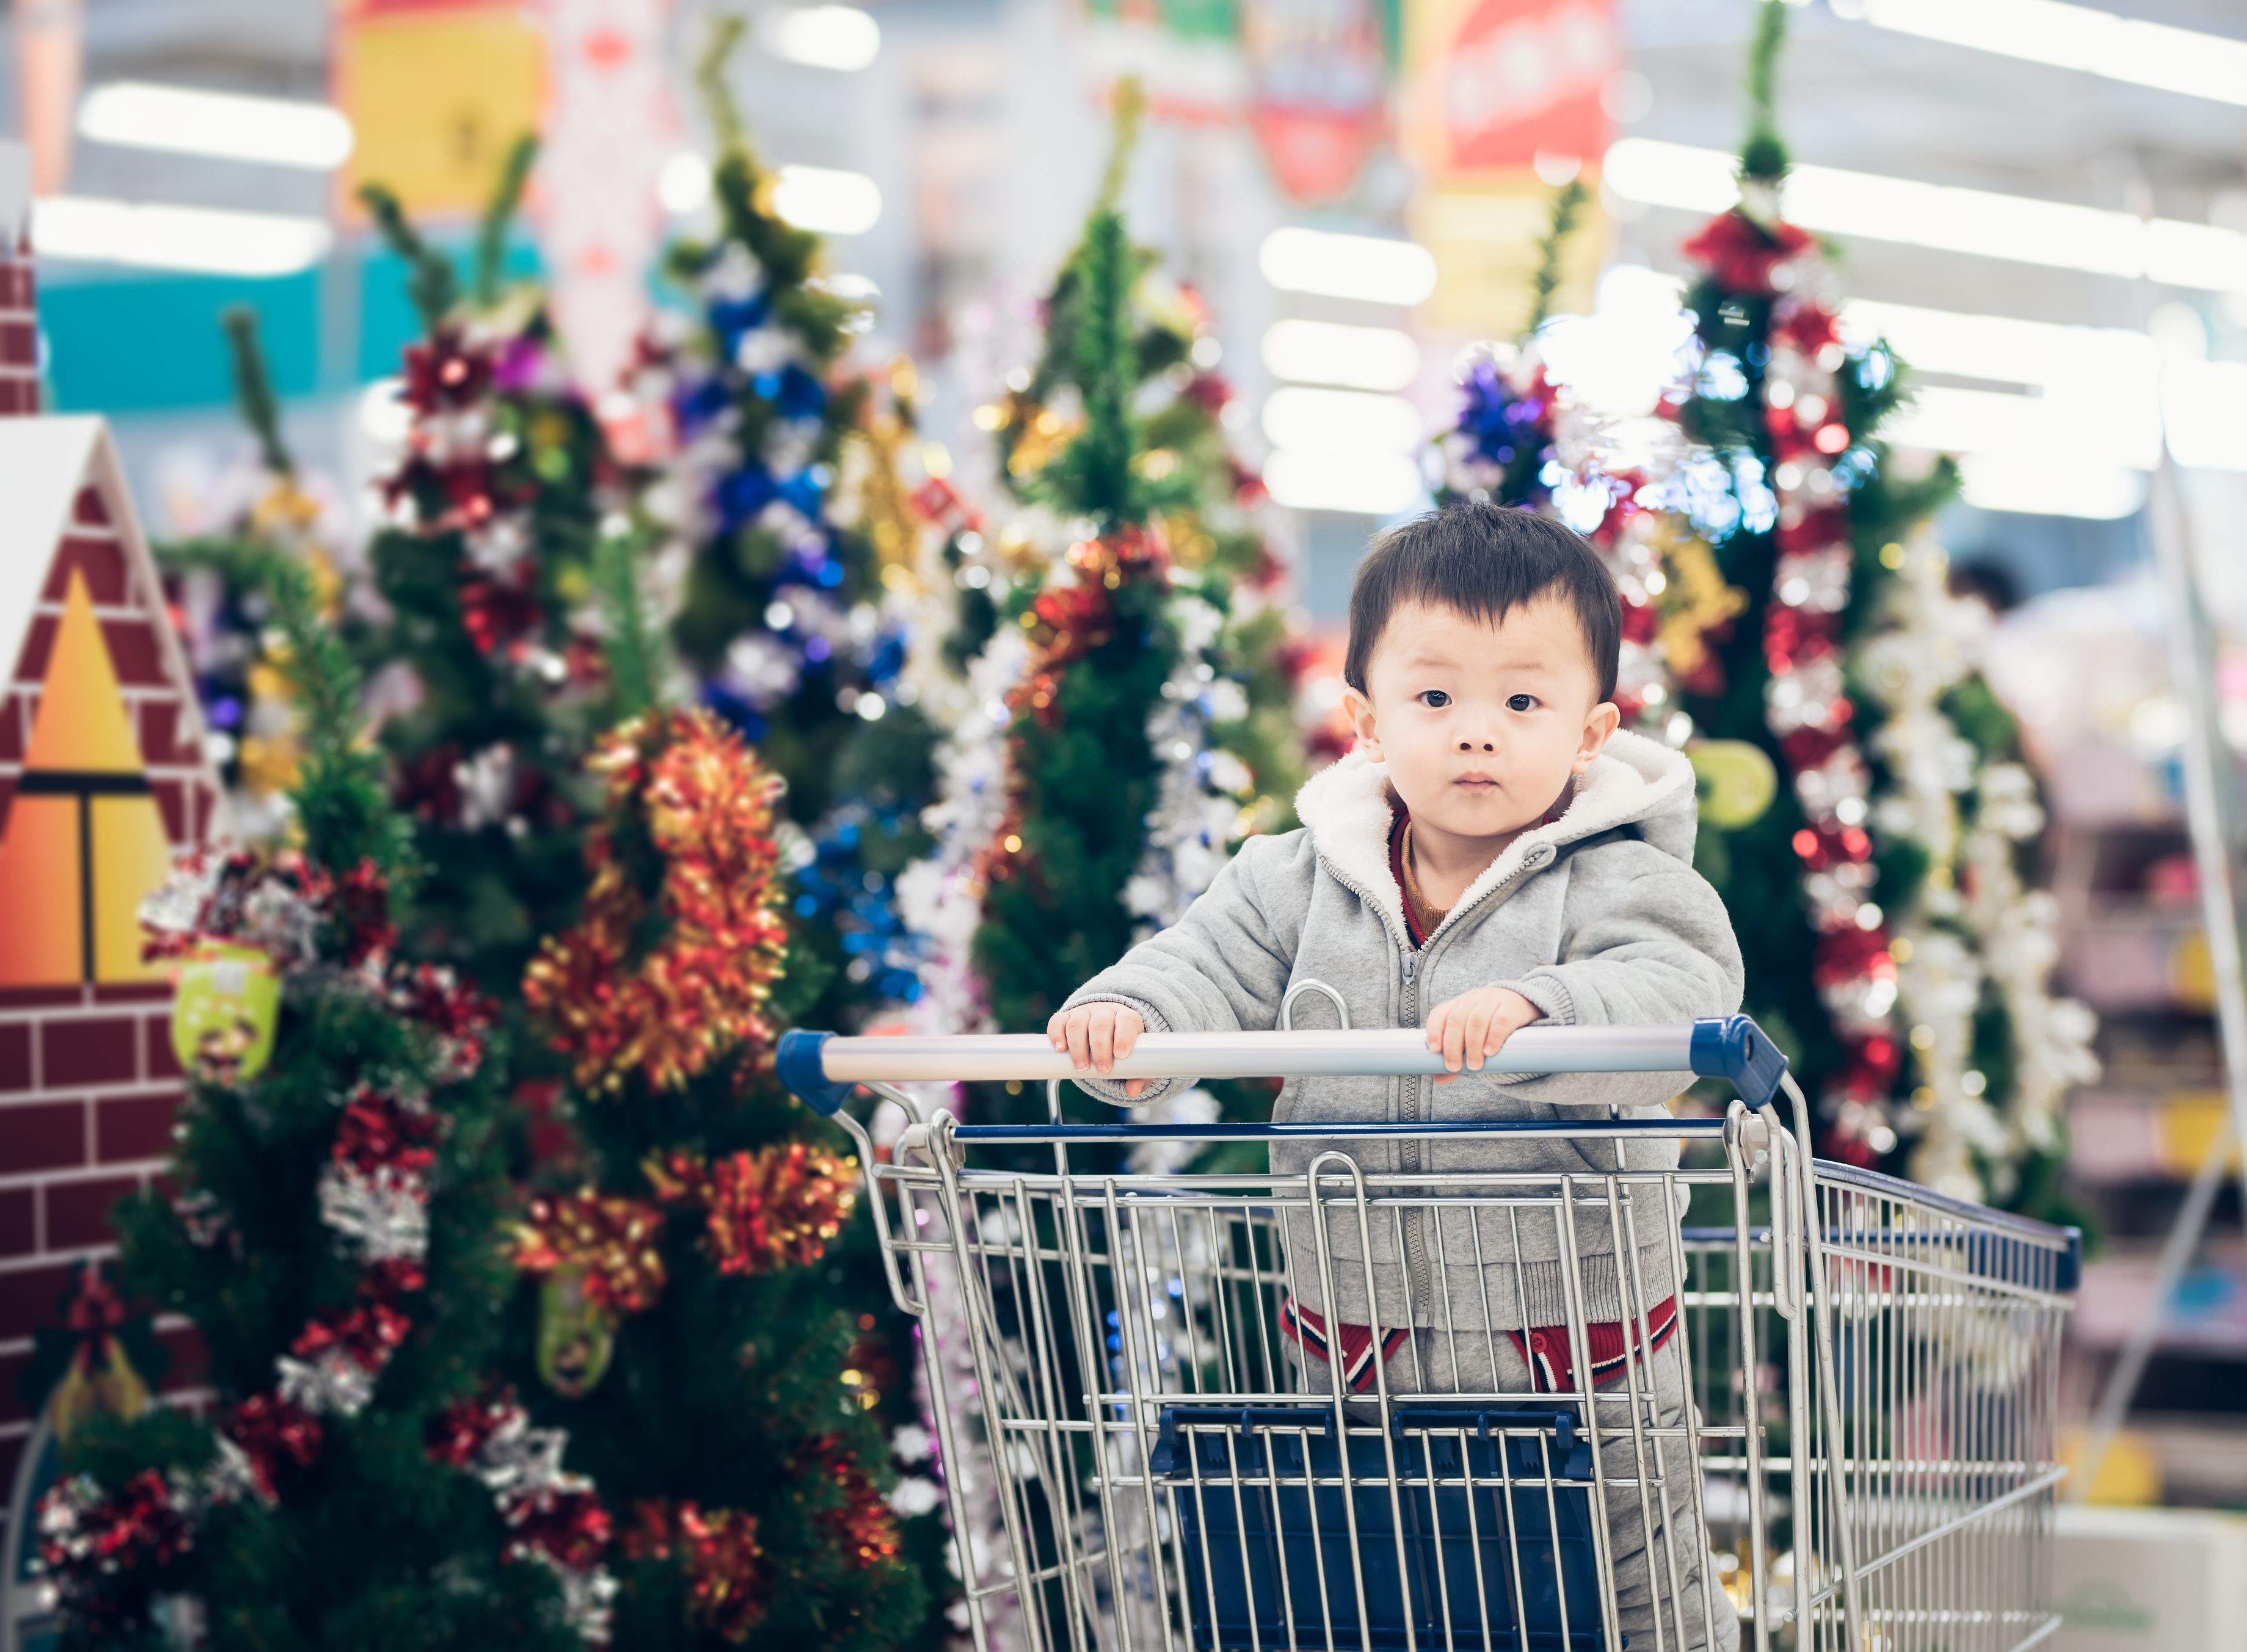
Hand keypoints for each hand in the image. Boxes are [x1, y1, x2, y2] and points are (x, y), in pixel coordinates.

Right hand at [1048, 1003, 1148, 1098]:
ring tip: (1081, 1067)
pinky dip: (1057, 1035)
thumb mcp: (1136, 1058)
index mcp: (1126, 1018)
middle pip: (1100, 1024)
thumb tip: (1133, 1091)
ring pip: (1078, 1023)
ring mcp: (1084, 1012)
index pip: (1126, 1021)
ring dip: (1078, 1046)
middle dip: (1100, 1048)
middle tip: (1101, 1070)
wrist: (1106, 1027)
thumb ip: (1139, 1075)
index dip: (1123, 1037)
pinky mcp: (1066, 1016)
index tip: (1120, 1055)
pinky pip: (1058, 1021)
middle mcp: (1105, 1012)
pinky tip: (1060, 1049)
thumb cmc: (1122, 1045)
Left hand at [1425, 986, 1540, 1082]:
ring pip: (1477, 1021)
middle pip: (1456, 1020)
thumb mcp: (1472, 1036)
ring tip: (1474, 1065)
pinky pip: (1500, 1021)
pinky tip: (1490, 1052)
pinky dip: (1493, 1038)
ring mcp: (1492, 1001)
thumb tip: (1439, 1078)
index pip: (1440, 1013)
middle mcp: (1472, 1000)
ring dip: (1472, 1046)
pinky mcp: (1511, 1008)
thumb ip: (1457, 1056)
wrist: (1523, 1004)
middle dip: (1452, 1046)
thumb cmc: (1491, 1023)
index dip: (1434, 1031)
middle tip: (1454, 1067)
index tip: (1434, 1051)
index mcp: (1458, 1005)